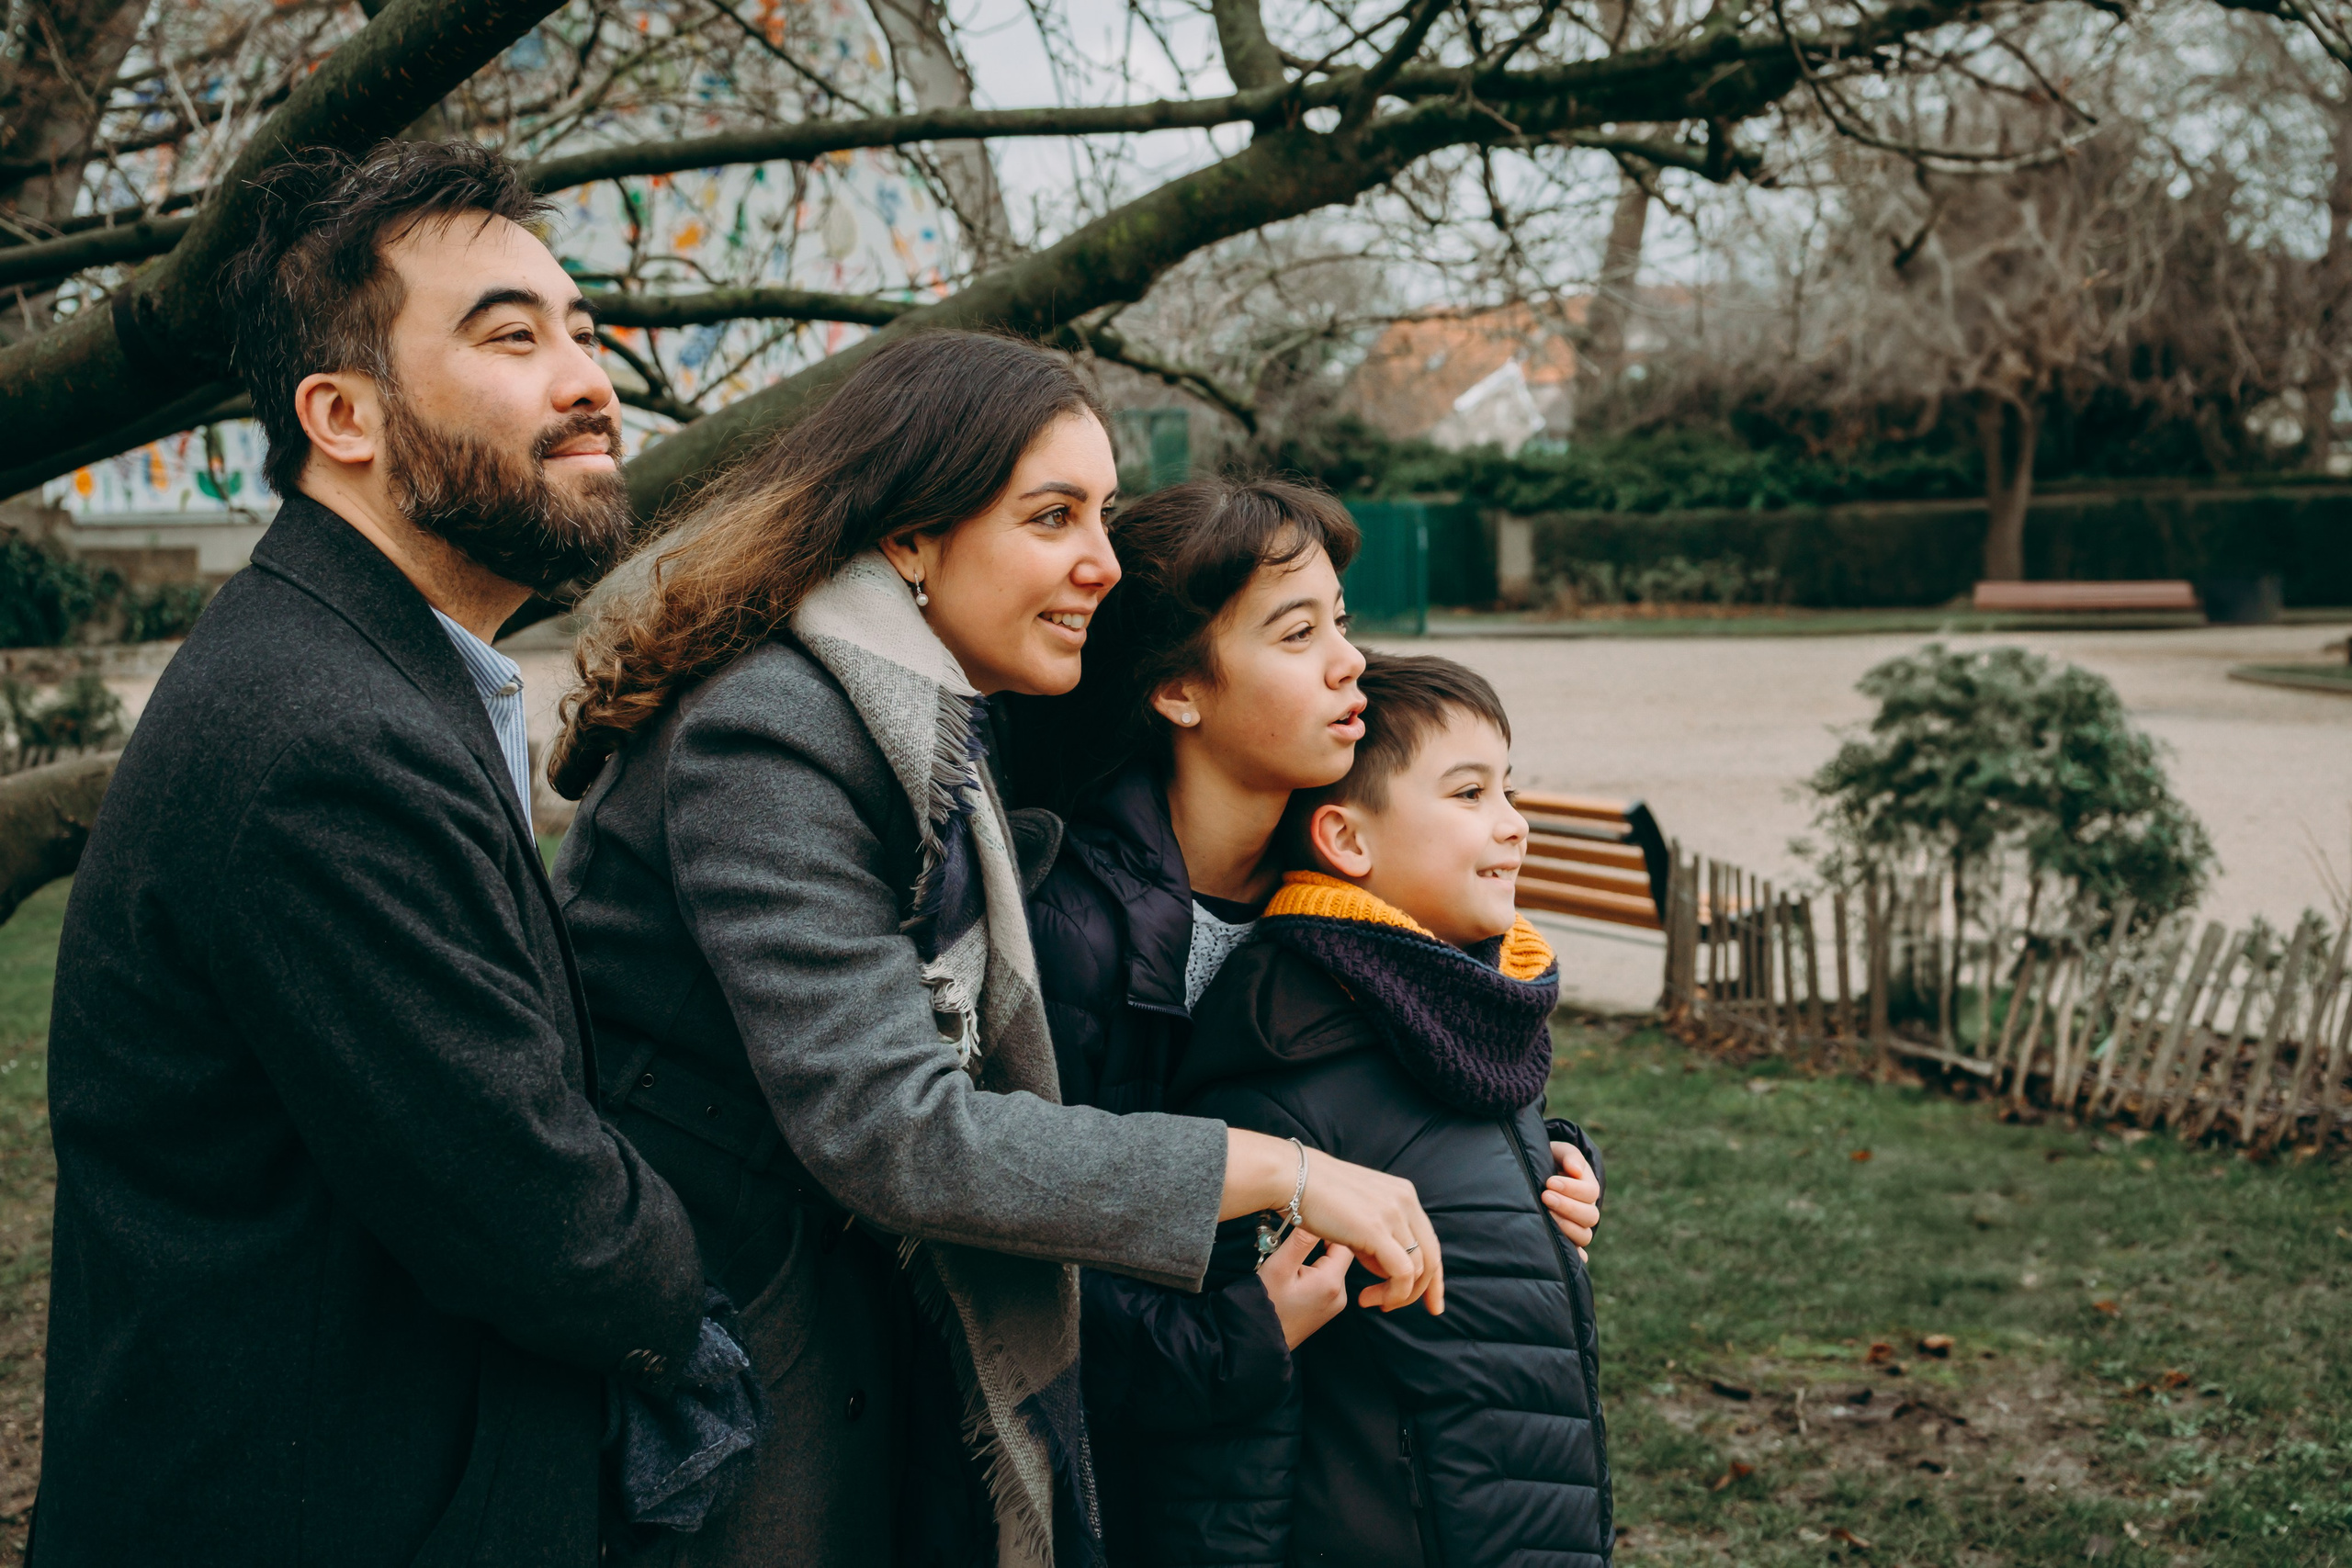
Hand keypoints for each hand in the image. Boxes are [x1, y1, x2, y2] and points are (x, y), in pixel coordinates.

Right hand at [1221, 1130, 1442, 1314]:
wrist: (1291, 1177)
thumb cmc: (1313, 1194)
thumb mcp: (1356, 1212)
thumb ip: (1375, 1233)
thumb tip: (1382, 1259)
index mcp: (1403, 1194)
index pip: (1429, 1241)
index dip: (1433, 1275)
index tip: (1430, 1300)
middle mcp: (1404, 1201)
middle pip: (1432, 1256)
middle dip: (1428, 1291)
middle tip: (1416, 1310)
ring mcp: (1393, 1213)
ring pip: (1418, 1269)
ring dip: (1398, 1294)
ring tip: (1372, 1300)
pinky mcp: (1378, 1229)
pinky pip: (1402, 1273)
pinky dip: (1392, 1293)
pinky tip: (1369, 1297)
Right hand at [1257, 1229, 1353, 1348]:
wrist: (1258, 1341)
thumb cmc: (1266, 1303)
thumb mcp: (1279, 1267)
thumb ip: (1301, 1240)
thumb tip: (1316, 1216)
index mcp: (1332, 1281)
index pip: (1345, 1243)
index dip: (1329, 1230)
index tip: (1311, 1223)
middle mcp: (1340, 1294)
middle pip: (1340, 1255)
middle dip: (1321, 1244)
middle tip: (1297, 1239)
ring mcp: (1335, 1304)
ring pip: (1332, 1267)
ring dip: (1317, 1258)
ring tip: (1294, 1258)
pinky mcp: (1327, 1309)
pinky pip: (1327, 1281)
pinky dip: (1315, 1272)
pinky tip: (1297, 1274)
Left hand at [1545, 1140, 1600, 1261]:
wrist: (1533, 1176)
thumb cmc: (1548, 1161)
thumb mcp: (1558, 1151)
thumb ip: (1569, 1155)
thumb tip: (1575, 1170)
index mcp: (1588, 1188)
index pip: (1590, 1193)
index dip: (1572, 1189)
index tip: (1550, 1182)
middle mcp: (1586, 1210)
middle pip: (1590, 1216)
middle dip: (1567, 1206)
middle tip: (1545, 1196)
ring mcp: (1577, 1227)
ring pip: (1584, 1236)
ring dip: (1567, 1227)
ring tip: (1547, 1214)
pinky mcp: (1566, 1241)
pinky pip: (1575, 1253)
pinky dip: (1576, 1257)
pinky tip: (1566, 1256)